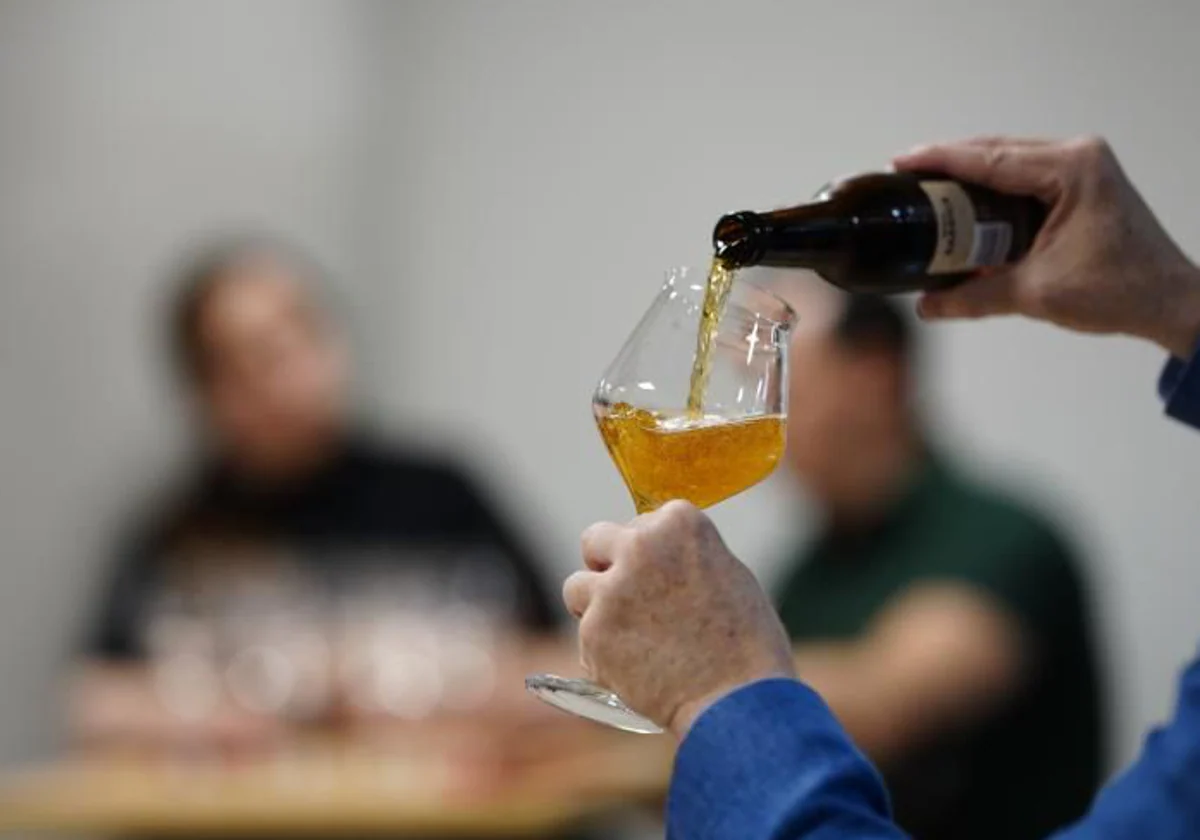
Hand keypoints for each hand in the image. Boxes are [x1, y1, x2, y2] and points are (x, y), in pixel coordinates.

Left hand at [565, 501, 794, 737]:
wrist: (738, 702)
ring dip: (596, 608)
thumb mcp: (725, 574)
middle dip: (607, 565)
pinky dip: (603, 653)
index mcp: (679, 523)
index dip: (652, 554)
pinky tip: (635, 668)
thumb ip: (682, 556)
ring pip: (577, 587)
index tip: (666, 577)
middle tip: (627, 597)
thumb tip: (654, 559)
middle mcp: (640, 546)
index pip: (642, 522)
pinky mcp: (594, 632)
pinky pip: (584, 637)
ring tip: (631, 638)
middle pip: (595, 540)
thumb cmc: (746, 643)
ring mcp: (612, 590)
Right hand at [895, 136, 1199, 356]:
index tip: (902, 162)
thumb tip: (927, 306)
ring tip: (929, 191)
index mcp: (1070, 169)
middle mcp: (1078, 157)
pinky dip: (993, 190)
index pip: (990, 159)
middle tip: (908, 179)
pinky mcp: (1081, 185)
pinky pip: (1025, 177)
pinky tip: (967, 206)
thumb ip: (975, 297)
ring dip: (970, 177)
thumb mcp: (1036, 293)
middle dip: (950, 165)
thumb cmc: (1120, 290)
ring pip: (1009, 162)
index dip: (940, 160)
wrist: (1168, 302)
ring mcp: (1082, 168)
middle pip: (996, 152)